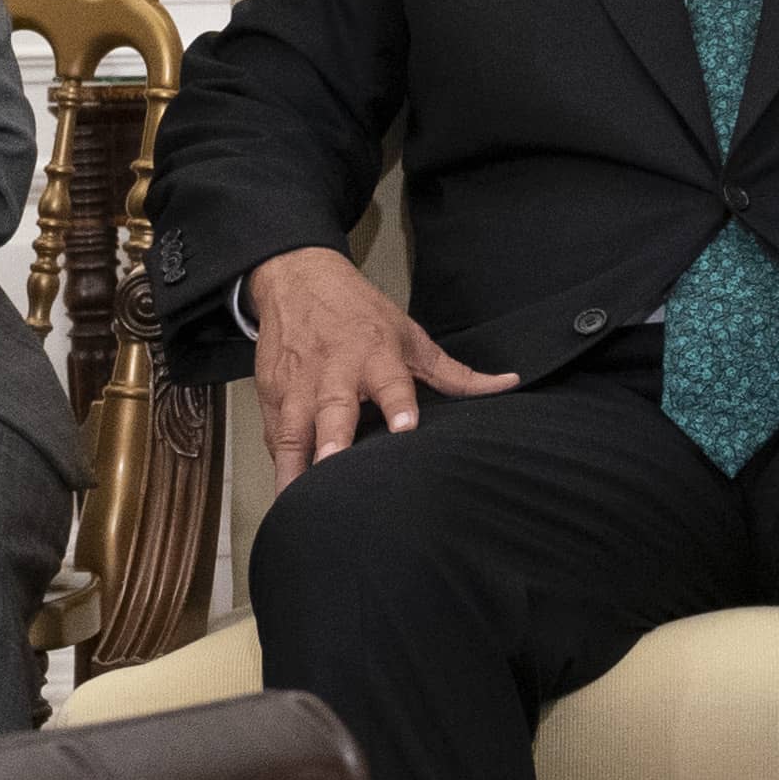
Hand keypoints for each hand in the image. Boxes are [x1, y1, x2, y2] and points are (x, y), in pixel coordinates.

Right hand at [252, 245, 517, 485]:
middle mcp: (334, 370)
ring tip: (300, 500)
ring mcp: (297, 384)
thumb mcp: (411, 337)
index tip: (406, 428)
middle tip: (335, 465)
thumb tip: (507, 384)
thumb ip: (455, 373)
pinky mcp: (270, 395)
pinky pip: (276, 435)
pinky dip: (280, 462)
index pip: (392, 382)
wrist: (298, 280)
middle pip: (333, 409)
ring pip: (293, 429)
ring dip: (295, 464)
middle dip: (333, 440)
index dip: (399, 405)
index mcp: (375, 354)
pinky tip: (289, 490)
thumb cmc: (360, 313)